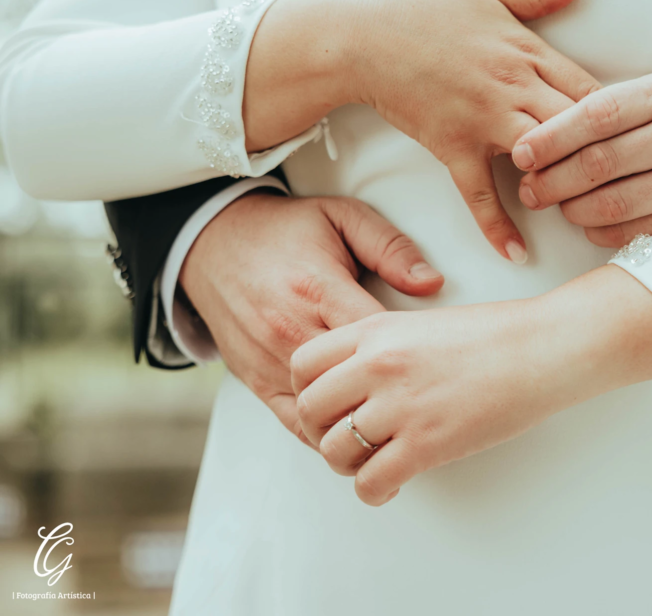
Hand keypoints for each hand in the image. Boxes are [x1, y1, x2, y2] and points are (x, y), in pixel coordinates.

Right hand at [180, 192, 443, 443]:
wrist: (212, 241)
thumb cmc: (283, 230)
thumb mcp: (342, 216)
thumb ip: (390, 247)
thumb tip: (431, 283)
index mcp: (318, 288)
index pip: (375, 340)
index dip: (411, 358)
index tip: (438, 365)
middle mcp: (290, 330)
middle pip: (352, 384)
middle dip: (391, 397)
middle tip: (428, 404)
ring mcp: (270, 360)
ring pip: (324, 413)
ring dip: (360, 423)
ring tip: (399, 430)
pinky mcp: (255, 380)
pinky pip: (293, 423)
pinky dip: (326, 434)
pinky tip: (355, 435)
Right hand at [244, 0, 601, 262]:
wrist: (363, 34)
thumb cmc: (424, 8)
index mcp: (528, 52)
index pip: (591, 89)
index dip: (621, 117)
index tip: (638, 137)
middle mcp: (514, 89)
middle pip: (578, 128)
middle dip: (605, 155)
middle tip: (627, 183)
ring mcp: (484, 121)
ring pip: (542, 159)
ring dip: (565, 185)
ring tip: (588, 213)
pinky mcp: (452, 147)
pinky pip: (478, 194)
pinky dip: (497, 226)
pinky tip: (516, 253)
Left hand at [291, 266, 651, 505]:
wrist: (542, 348)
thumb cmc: (494, 335)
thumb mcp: (422, 324)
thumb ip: (382, 348)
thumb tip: (355, 383)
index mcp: (375, 330)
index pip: (303, 364)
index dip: (308, 390)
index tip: (327, 405)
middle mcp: (377, 365)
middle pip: (309, 410)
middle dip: (322, 430)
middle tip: (346, 439)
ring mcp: (400, 405)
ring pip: (334, 451)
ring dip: (348, 464)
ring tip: (373, 462)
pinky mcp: (426, 443)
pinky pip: (371, 482)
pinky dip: (374, 491)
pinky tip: (393, 483)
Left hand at [511, 71, 651, 246]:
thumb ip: (610, 108)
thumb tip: (540, 137)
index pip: (598, 114)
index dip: (552, 137)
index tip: (521, 153)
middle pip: (601, 162)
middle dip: (554, 180)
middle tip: (529, 190)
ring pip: (616, 203)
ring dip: (574, 210)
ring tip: (556, 206)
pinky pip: (638, 229)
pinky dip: (603, 231)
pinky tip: (588, 223)